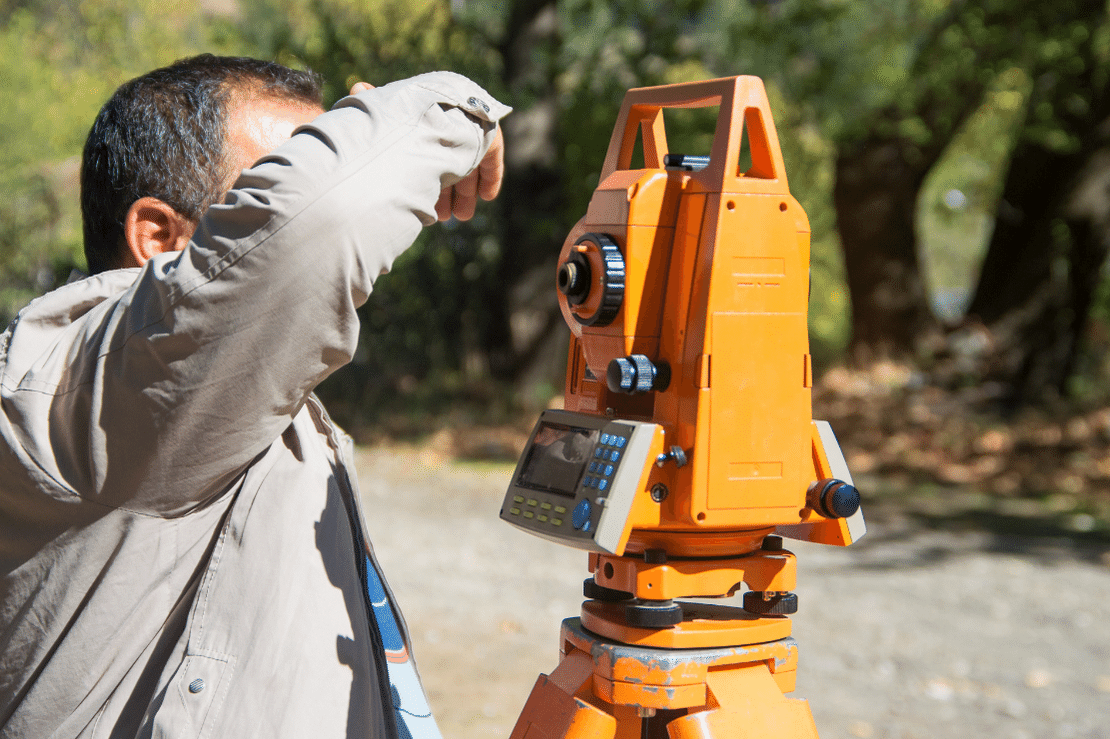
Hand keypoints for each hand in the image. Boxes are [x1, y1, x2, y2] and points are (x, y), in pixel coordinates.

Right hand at [349, 81, 504, 221]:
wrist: (427, 117)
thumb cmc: (398, 122)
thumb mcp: (380, 120)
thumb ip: (370, 107)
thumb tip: (357, 86)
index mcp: (426, 123)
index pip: (429, 152)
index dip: (428, 179)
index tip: (428, 204)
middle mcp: (447, 127)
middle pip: (451, 163)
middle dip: (448, 193)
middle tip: (447, 216)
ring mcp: (470, 129)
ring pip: (471, 165)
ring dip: (466, 192)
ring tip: (461, 215)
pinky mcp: (489, 133)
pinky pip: (492, 155)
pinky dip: (491, 176)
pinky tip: (487, 195)